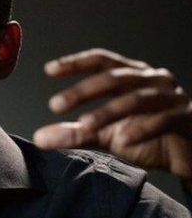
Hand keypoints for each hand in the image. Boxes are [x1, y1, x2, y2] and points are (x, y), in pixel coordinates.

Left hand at [33, 48, 191, 182]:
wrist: (186, 155)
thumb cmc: (146, 137)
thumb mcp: (106, 133)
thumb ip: (76, 132)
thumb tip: (40, 137)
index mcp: (131, 76)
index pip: (101, 61)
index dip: (76, 62)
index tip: (49, 70)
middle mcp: (152, 79)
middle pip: (115, 78)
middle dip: (83, 91)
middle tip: (56, 104)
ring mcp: (171, 97)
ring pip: (137, 98)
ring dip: (109, 112)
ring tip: (86, 125)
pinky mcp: (186, 117)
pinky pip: (163, 119)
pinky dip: (142, 129)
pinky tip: (123, 141)